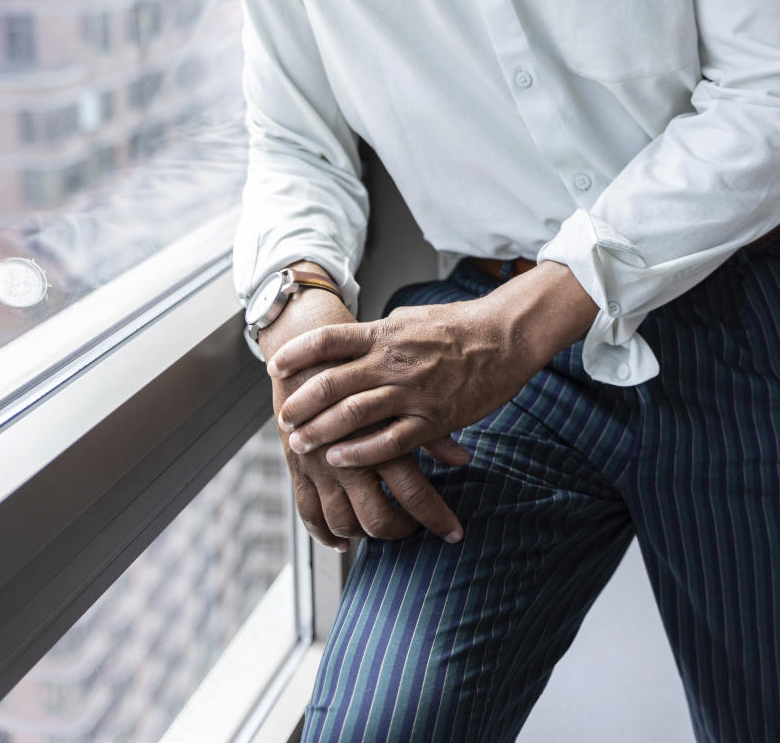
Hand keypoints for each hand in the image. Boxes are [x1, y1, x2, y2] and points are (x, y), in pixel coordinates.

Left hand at [258, 279, 467, 547]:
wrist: (504, 337)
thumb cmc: (458, 326)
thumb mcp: (411, 319)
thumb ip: (379, 334)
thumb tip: (353, 339)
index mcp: (384, 334)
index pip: (328, 341)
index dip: (297, 354)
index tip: (275, 367)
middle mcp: (392, 362)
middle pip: (332, 382)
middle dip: (300, 402)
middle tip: (283, 418)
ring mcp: (412, 392)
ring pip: (353, 414)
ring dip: (320, 431)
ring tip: (299, 443)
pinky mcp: (433, 419)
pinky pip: (390, 441)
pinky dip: (360, 452)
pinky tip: (340, 459)